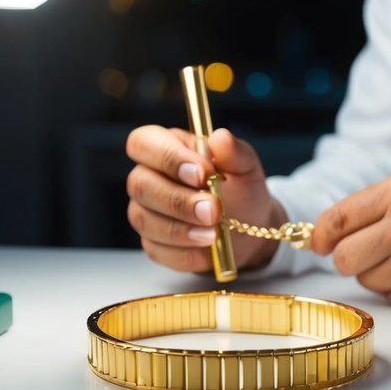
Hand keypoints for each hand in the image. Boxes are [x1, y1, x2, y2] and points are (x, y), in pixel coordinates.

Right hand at [125, 125, 283, 273]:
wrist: (250, 229)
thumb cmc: (241, 190)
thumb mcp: (246, 168)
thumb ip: (235, 153)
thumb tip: (221, 137)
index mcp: (166, 148)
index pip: (143, 142)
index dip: (166, 157)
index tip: (201, 173)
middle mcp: (148, 178)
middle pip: (140, 184)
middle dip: (178, 199)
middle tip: (213, 210)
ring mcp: (146, 212)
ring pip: (144, 219)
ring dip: (181, 229)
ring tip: (214, 233)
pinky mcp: (152, 244)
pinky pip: (157, 249)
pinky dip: (185, 252)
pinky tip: (207, 249)